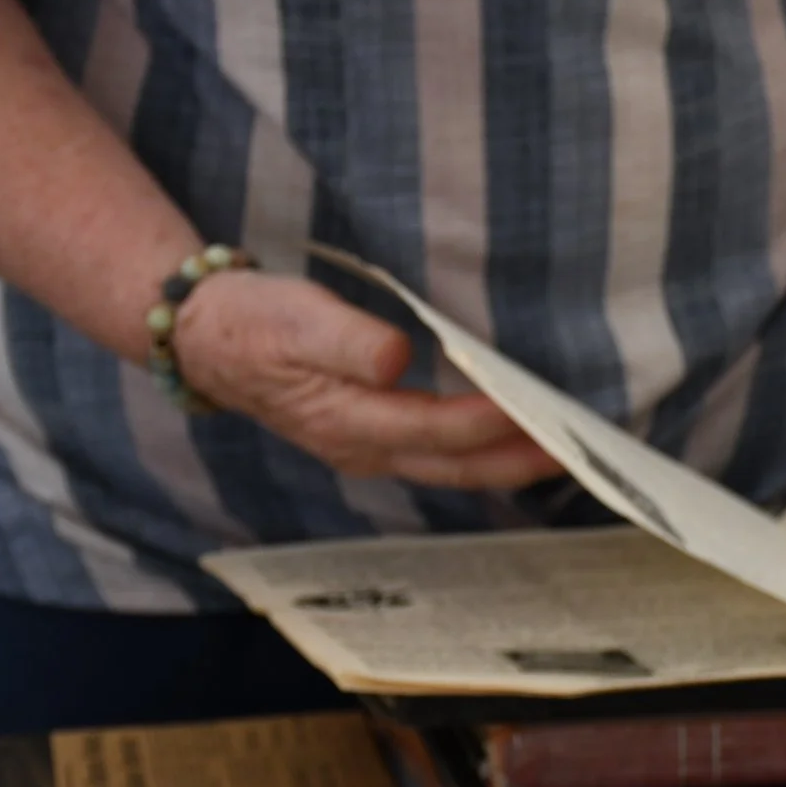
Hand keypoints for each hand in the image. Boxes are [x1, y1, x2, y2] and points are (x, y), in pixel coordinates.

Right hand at [173, 271, 563, 489]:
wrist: (205, 339)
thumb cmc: (254, 322)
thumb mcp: (294, 319)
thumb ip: (345, 341)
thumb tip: (395, 360)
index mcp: (347, 422)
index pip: (437, 430)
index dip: (489, 423)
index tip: (537, 409)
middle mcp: (364, 447)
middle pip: (456, 467)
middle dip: (519, 462)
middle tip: (580, 452)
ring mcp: (368, 447)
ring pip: (451, 466)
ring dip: (507, 461)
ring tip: (563, 449)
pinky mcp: (372, 434)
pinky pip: (439, 453)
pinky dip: (482, 450)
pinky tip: (513, 437)